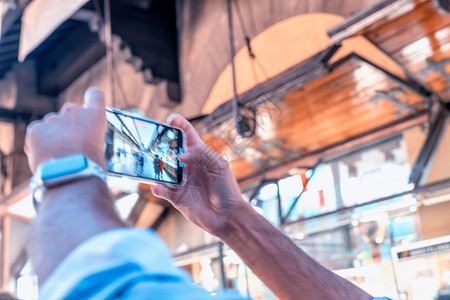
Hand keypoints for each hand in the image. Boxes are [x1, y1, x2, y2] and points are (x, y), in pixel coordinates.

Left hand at [25, 87, 106, 172]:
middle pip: (70, 112)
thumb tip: (81, 142)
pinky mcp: (35, 129)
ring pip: (52, 123)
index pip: (95, 95)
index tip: (88, 107)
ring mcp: (53, 119)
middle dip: (69, 125)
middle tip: (71, 144)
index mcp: (94, 115)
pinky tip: (47, 155)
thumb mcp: (100, 147)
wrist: (72, 175)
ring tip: (58, 154)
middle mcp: (73, 111)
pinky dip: (39, 142)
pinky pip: (37, 132)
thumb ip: (89, 135)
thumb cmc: (90, 166)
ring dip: (54, 134)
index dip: (91, 99)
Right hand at [151, 114, 245, 236]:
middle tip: (154, 142)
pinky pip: (162, 190)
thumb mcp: (219, 166)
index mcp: (200, 156)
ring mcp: (181, 181)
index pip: (188, 136)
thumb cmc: (227, 190)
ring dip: (156, 166)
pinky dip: (157, 188)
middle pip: (170, 151)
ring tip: (151, 163)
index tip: (170, 119)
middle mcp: (188, 167)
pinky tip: (157, 186)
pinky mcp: (176, 197)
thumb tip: (180, 154)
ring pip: (163, 170)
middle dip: (161, 145)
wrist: (227, 216)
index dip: (179, 125)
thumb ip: (201, 154)